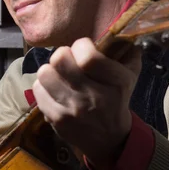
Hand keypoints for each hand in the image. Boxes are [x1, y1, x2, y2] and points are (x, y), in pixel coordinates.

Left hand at [32, 37, 140, 169]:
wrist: (110, 139)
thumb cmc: (117, 99)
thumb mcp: (130, 75)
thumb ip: (127, 51)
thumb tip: (118, 31)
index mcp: (115, 83)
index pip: (88, 56)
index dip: (80, 45)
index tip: (83, 49)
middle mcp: (94, 97)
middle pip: (60, 60)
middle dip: (62, 55)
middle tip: (67, 61)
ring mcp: (73, 110)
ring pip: (44, 73)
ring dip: (50, 70)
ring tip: (58, 75)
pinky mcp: (57, 119)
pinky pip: (38, 90)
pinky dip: (44, 86)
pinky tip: (54, 90)